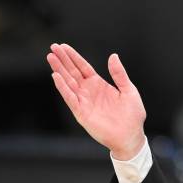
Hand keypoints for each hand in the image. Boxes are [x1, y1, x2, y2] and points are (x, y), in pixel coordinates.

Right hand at [46, 43, 146, 159]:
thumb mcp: (128, 90)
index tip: (63, 46)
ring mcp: (84, 101)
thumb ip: (119, 74)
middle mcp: (89, 91)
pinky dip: (63, 88)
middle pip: (72, 72)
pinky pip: (70, 98)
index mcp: (99, 84)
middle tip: (53, 47)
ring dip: (59, 70)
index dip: (74, 57)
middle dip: (63, 60)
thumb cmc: (132, 115)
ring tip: (51, 57)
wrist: (131, 136)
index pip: (83, 67)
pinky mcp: (81, 112)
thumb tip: (113, 56)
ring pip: (68, 83)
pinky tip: (56, 76)